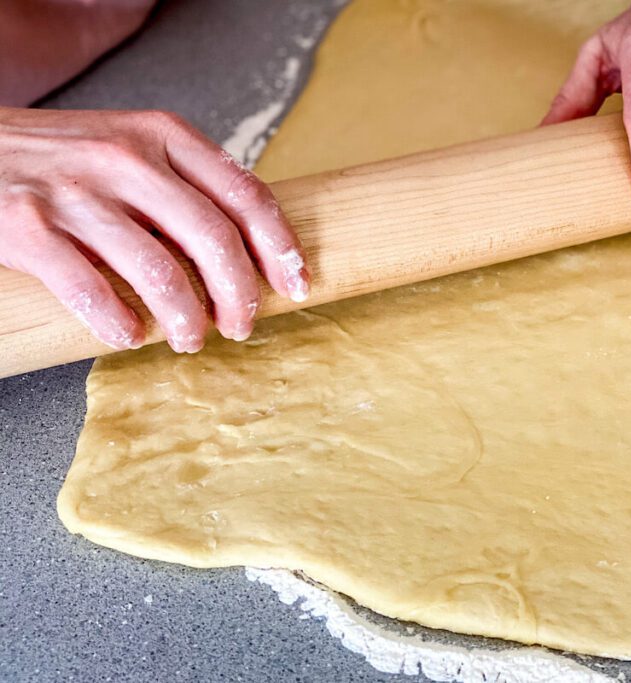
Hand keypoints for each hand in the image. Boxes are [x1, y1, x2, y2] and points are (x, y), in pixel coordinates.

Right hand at [0, 107, 309, 352]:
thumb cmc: (64, 158)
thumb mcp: (132, 148)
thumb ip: (185, 186)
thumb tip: (249, 250)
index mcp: (163, 135)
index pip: (246, 194)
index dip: (281, 247)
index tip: (297, 283)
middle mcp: (125, 157)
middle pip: (215, 238)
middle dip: (240, 294)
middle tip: (242, 326)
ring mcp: (76, 191)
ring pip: (161, 271)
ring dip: (187, 319)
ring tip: (191, 339)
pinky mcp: (28, 226)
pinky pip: (90, 290)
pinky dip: (120, 324)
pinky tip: (130, 336)